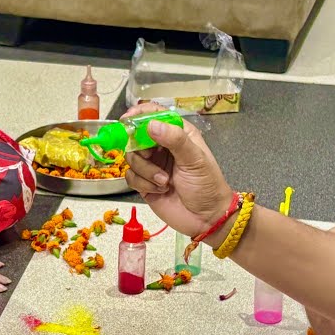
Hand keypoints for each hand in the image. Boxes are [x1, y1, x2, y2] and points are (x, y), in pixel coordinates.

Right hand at [121, 103, 234, 237]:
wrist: (207, 219)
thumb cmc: (207, 185)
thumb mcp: (195, 159)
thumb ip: (175, 139)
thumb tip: (151, 125)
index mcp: (178, 134)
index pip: (155, 115)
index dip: (140, 114)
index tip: (128, 119)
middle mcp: (162, 147)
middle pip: (136, 136)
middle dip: (140, 148)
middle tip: (149, 156)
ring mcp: (152, 165)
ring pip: (131, 158)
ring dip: (146, 171)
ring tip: (164, 181)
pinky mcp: (144, 183)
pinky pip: (130, 177)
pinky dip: (143, 183)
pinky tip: (159, 190)